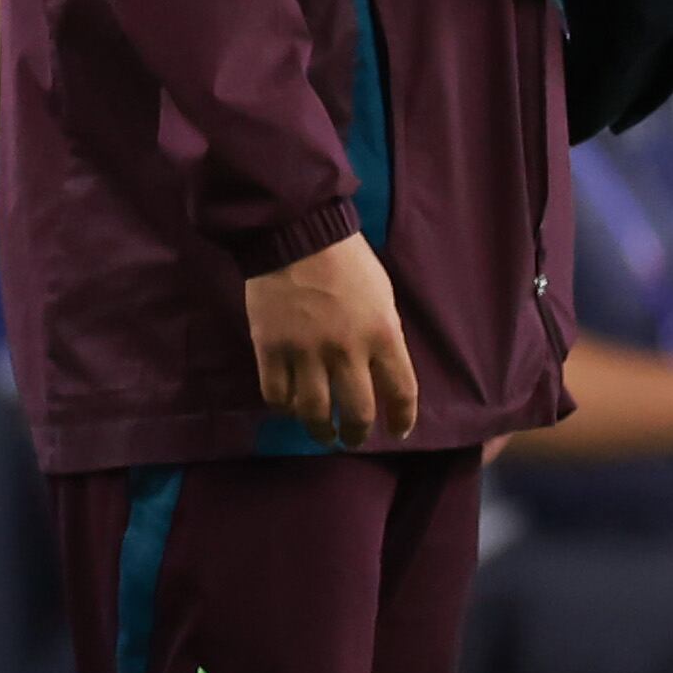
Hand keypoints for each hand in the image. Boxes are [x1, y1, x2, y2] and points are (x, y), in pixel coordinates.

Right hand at [244, 233, 418, 447]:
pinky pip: (276, 394)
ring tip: (322, 434)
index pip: (401, 392)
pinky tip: (289, 406)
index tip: (399, 431)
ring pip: (314, 411)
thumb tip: (377, 371)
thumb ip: (382, 336)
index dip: (402, 419)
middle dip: (358, 433)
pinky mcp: (270, 349)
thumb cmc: (347, 262)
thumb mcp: (382, 298)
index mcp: (382, 335)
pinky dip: (283, 407)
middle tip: (353, 438)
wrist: (296, 235)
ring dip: (320, 430)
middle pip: (358, 412)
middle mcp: (346, 351)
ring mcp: (305, 352)